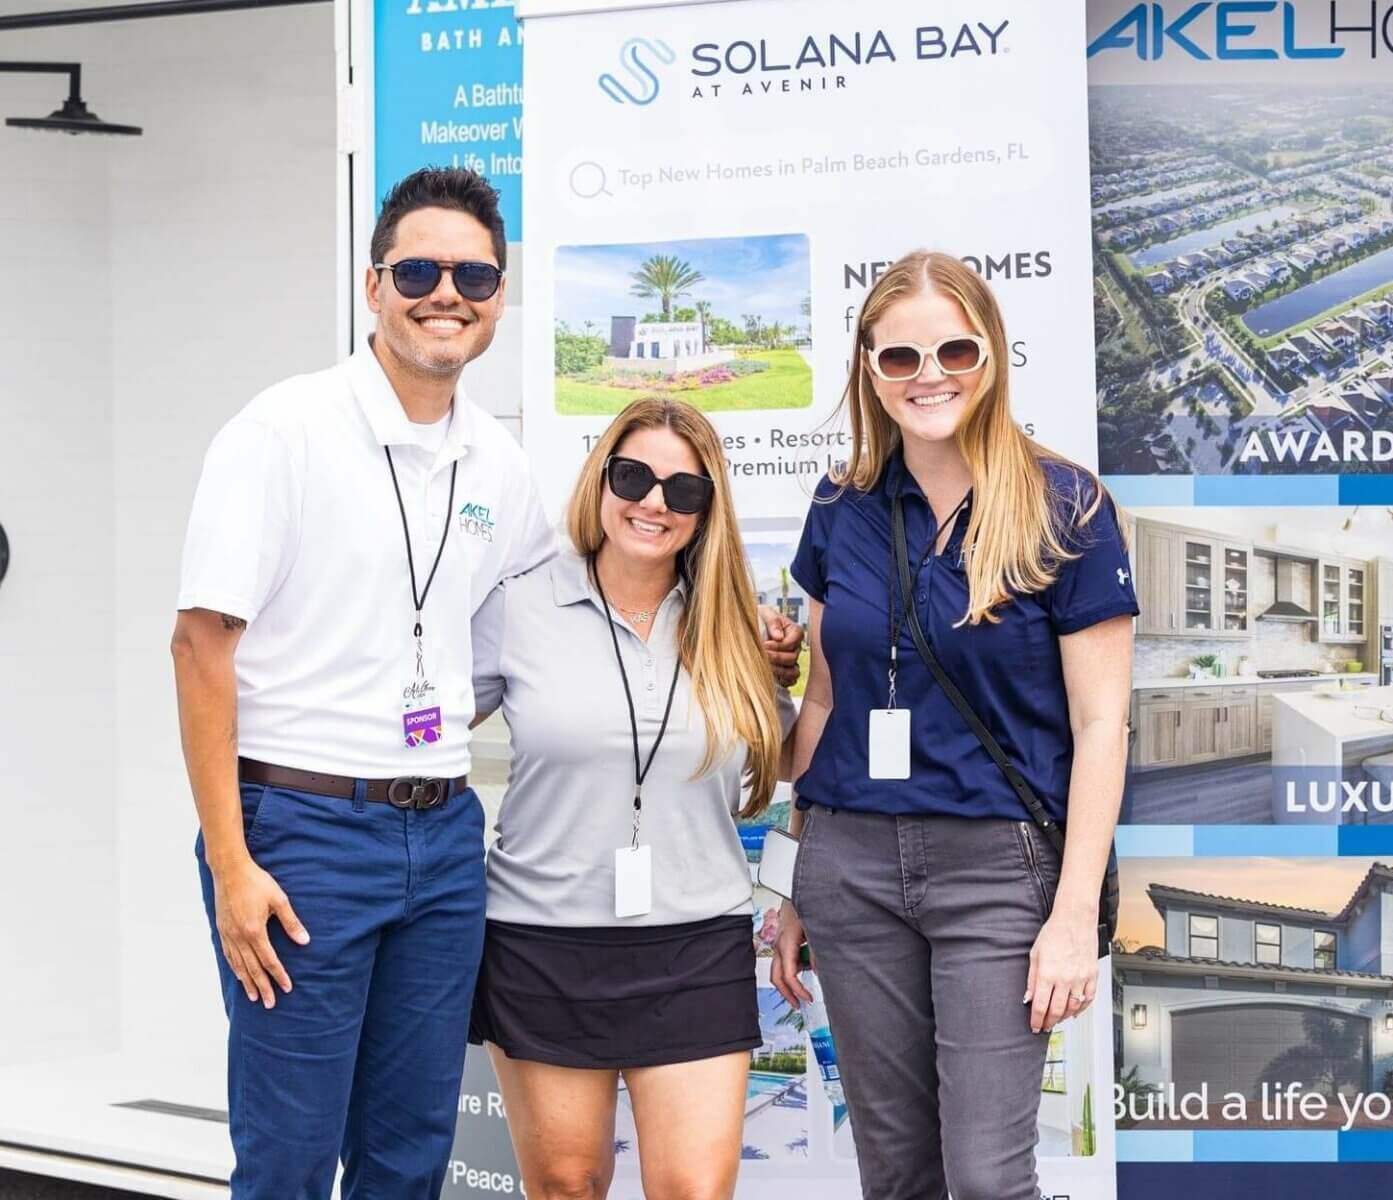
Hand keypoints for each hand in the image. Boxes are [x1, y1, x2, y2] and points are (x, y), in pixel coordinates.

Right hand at [212, 855, 309, 1007]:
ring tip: (254, 997)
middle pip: (253, 969)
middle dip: (263, 987)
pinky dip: (235, 969)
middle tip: (270, 1004)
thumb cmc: (257, 882)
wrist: (229, 870)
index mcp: (255, 931)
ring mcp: (228, 935)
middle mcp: (239, 937)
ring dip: (247, 982)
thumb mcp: (279, 900)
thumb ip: (291, 923)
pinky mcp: (222, 930)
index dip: (279, 976)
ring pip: (239, 965)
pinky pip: (228, 955)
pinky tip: (239, 975)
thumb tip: (305, 942)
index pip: (269, 961)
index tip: (287, 989)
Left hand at [758, 606, 803, 688]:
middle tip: (761, 656)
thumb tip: (778, 636)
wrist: (748, 627)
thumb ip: (773, 622)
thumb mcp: (765, 613)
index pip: (792, 642)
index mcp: (794, 632)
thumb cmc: (759, 618)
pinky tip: (769, 677)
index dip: (778, 646)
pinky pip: (789, 681)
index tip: (765, 645)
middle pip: (792, 658)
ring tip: (764, 667)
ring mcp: (791, 661)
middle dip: (776, 658)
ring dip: (778, 671)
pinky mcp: (785, 672)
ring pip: (793, 672)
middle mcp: (795, 647)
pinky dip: (781, 681)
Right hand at [769, 900, 814, 1009]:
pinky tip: (804, 970)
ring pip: (778, 970)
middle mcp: (778, 944)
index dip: (797, 990)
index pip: (788, 975)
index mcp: (786, 943)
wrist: (795, 887)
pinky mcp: (782, 940)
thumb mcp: (815, 928)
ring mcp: (778, 942)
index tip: (808, 999)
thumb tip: (817, 970)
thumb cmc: (805, 904)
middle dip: (786, 994)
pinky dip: (791, 970)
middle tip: (798, 1005)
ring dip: (788, 983)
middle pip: (776, 977)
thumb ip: (816, 951)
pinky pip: (783, 960)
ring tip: (802, 992)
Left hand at [1025, 907, 1096, 1033]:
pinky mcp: (1093, 976)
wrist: (1075, 919)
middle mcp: (1065, 979)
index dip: (1036, 1020)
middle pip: (1057, 1011)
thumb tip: (1028, 997)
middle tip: (1045, 1027)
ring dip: (1064, 1017)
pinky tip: (1075, 1011)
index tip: (1034, 1026)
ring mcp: (1081, 979)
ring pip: (1074, 1008)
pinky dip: (1082, 1009)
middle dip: (1049, 1022)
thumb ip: (1032, 978)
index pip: (1041, 1006)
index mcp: (1048, 974)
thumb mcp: (1035, 954)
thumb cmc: (1054, 932)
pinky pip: (1089, 999)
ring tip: (1057, 1020)